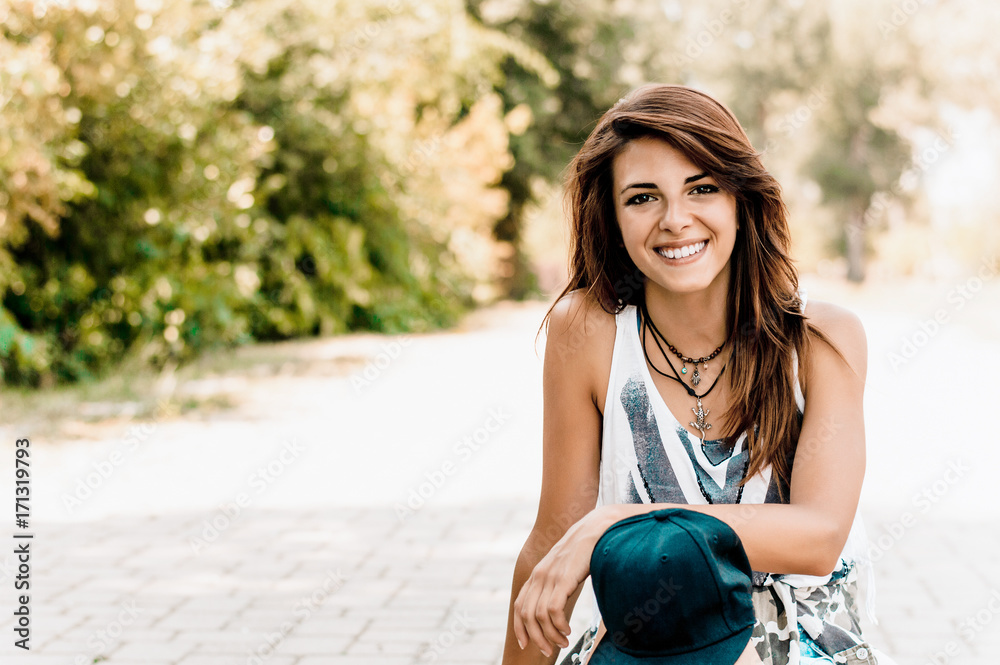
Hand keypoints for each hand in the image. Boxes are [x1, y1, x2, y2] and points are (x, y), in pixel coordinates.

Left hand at [512, 505, 623, 657]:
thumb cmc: (584, 551)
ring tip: (562, 642)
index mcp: (537, 574)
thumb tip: (556, 605)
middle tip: (548, 650)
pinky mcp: (564, 578)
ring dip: (551, 635)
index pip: (519, 605)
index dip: (519, 627)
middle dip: (536, 638)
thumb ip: (556, 583)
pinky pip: (553, 610)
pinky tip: (568, 630)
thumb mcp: (563, 568)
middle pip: (526, 615)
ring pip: (539, 616)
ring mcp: (550, 576)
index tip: (525, 644)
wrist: (596, 529)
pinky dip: (558, 625)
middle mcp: (539, 576)